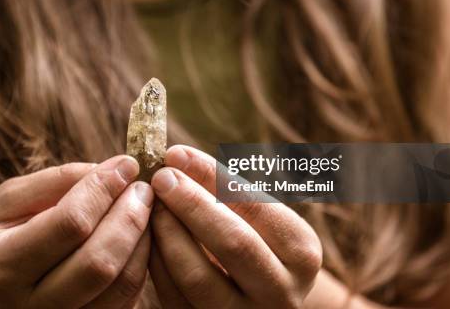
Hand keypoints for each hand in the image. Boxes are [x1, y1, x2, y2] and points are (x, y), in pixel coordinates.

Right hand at [0, 155, 153, 307]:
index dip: (104, 190)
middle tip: (143, 187)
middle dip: (131, 216)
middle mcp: (30, 307)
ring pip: (121, 285)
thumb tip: (114, 168)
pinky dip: (139, 264)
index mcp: (3, 266)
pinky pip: (126, 300)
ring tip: (142, 208)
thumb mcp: (6, 200)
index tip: (126, 164)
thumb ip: (57, 181)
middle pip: (100, 262)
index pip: (70, 224)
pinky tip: (135, 236)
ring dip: (143, 240)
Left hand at [149, 145, 321, 308]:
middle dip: (190, 203)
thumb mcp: (258, 219)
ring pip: (198, 277)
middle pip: (232, 242)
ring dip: (168, 233)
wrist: (261, 303)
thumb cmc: (257, 244)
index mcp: (302, 253)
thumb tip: (177, 159)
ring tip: (151, 204)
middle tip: (161, 177)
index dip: (211, 176)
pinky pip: (175, 296)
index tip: (176, 154)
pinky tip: (147, 234)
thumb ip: (225, 189)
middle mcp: (282, 293)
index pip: (254, 206)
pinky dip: (157, 261)